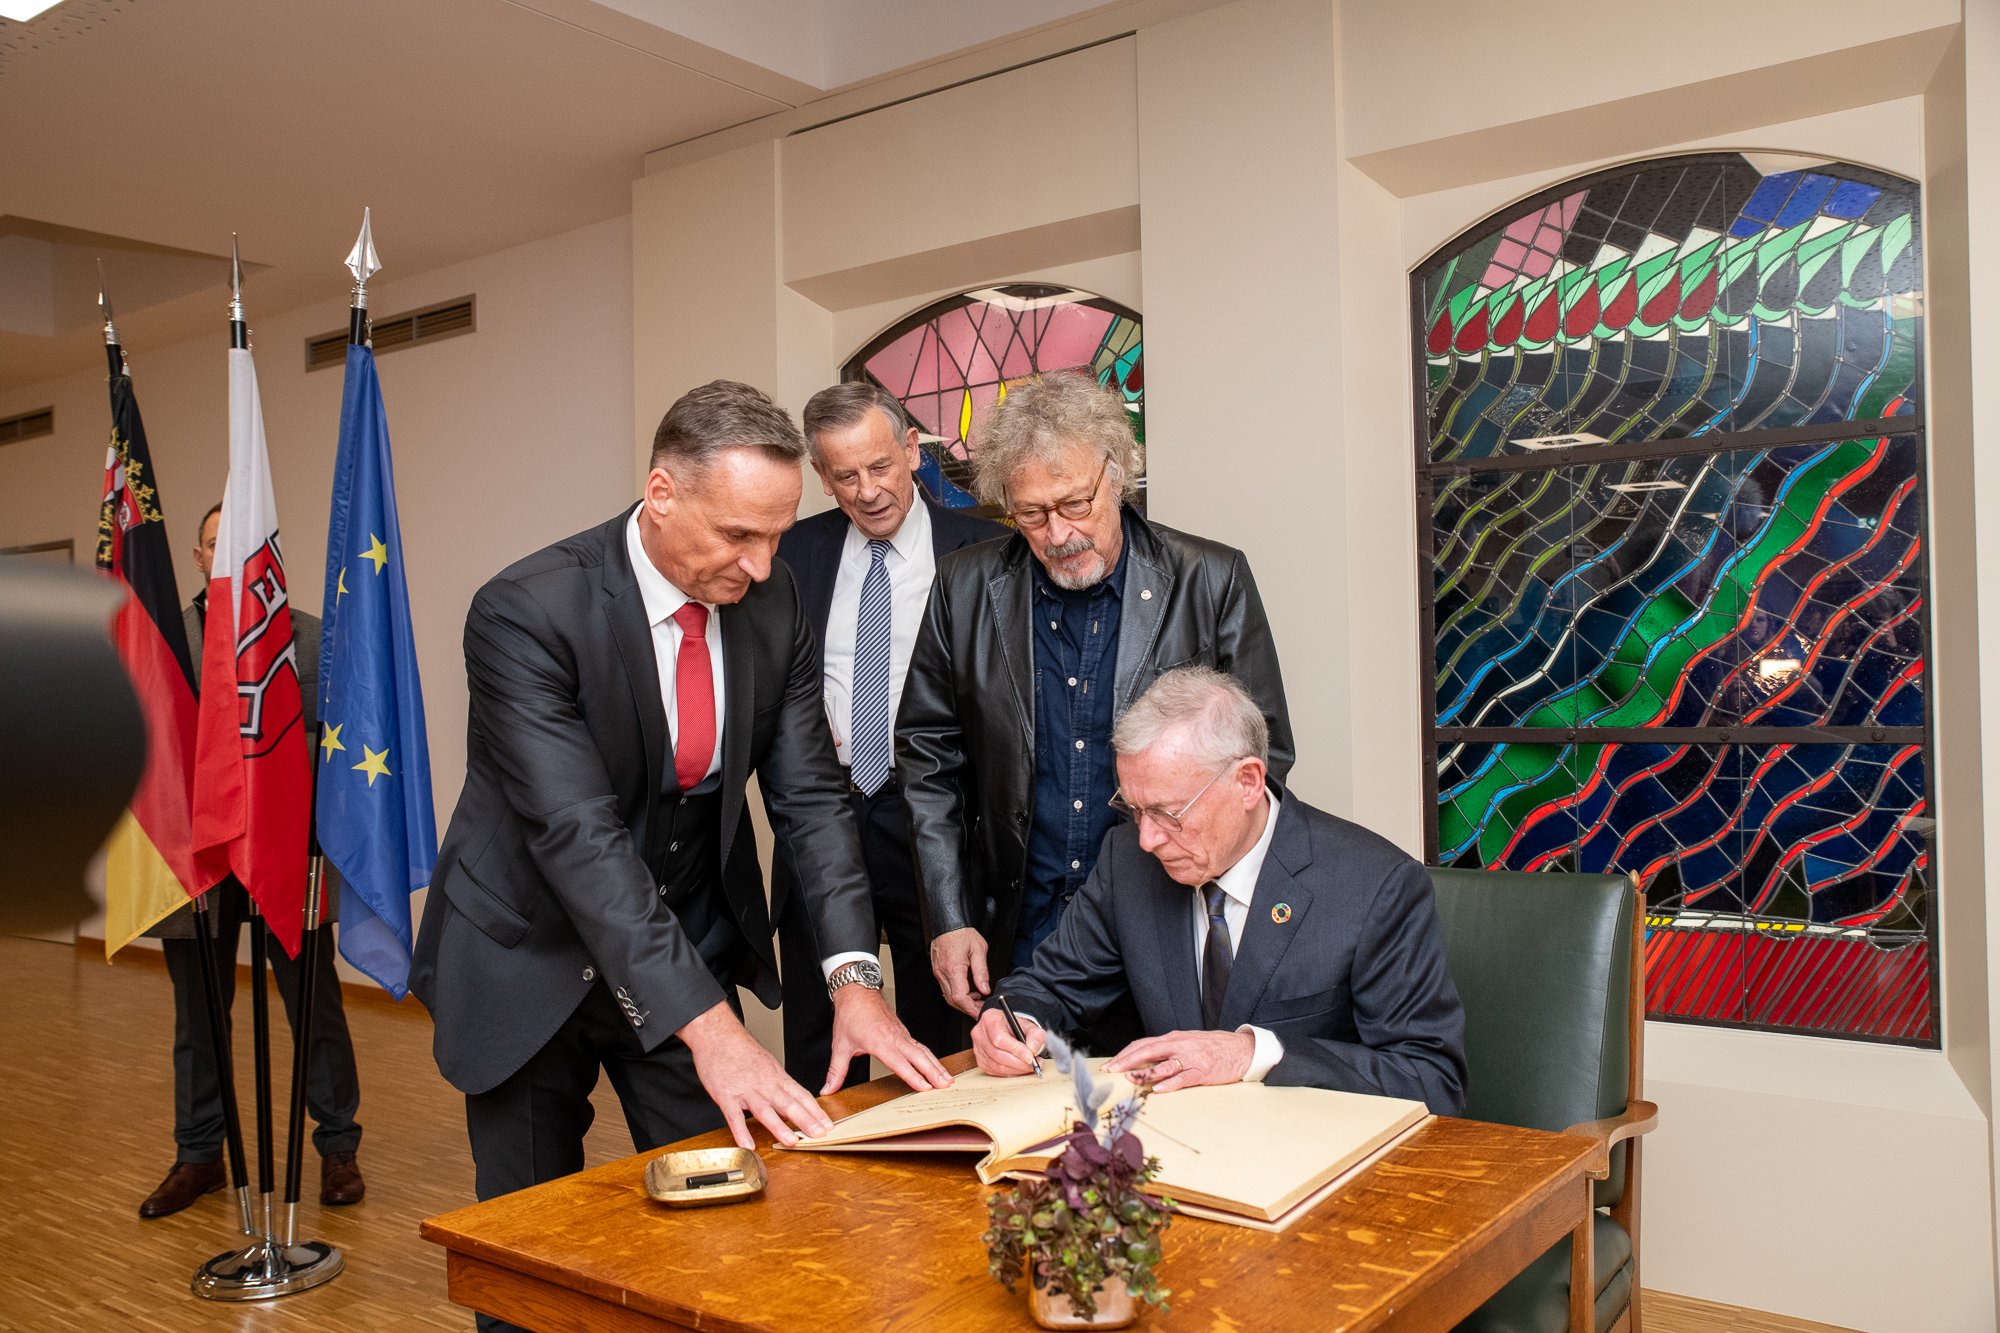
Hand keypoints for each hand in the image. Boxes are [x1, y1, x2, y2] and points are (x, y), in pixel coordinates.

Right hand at [677, 1001, 831, 1149]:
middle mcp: (765, 1083)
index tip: (828, 1125)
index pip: (801, 1095)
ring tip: (792, 1142)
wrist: (717, 1034)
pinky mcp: (725, 1095)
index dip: (816, 1111)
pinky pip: (734, 1116)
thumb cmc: (741, 1049)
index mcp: (777, 1076)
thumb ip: (779, 1085)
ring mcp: (745, 1090)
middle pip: (789, 1103)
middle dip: (806, 1120)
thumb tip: (792, 1103)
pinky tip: (748, 1145)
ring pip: (765, 1110)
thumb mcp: (767, 1063)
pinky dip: (741, 1131)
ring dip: (780, 1127)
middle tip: (820, 1134)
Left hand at [825, 984, 953, 1094]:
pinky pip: (920, 1046)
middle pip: (919, 1056)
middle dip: (933, 1072)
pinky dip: (931, 1057)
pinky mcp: (903, 1032)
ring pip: (923, 1051)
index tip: (925, 1087)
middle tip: (946, 1086)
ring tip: (948, 1079)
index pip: (899, 1063)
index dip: (913, 1076)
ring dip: (936, 1065)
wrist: (857, 991)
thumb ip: (836, 1070)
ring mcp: (901, 1034)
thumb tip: (828, 1089)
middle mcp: (894, 1037)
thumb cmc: (850, 1015)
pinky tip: (936, 1066)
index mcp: (879, 1042)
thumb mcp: (840, 1045)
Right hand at [929, 927, 990, 1017]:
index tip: (980, 1012)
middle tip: (981, 1008)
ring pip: (949, 996)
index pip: (960, 997)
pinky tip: (968, 991)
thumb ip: (981, 971)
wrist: (947, 923)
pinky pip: (946, 988)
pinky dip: (957, 994)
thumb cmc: (961, 933)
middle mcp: (943, 973)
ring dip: (963, 1002)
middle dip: (968, 1008)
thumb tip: (985, 989)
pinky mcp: (938, 971)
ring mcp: (938, 973)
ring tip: (977, 1000)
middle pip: (953, 1001)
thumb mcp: (978, 949)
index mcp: (953, 969)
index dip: (971, 1008)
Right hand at [971, 1008, 1044, 1076]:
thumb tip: (1033, 1049)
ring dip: (1016, 1069)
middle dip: (1018, 1062)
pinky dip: (1010, 1072)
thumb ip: (1035, 1035)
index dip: (1015, 1049)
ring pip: (996, 1065)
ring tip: (1030, 1067)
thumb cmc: (1015, 1027)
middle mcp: (980, 1033)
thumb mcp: (1029, 1025)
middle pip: (997, 1054)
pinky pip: (995, 1071)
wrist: (1005, 1029)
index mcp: (990, 1019)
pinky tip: (1020, 1069)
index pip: (999, 1038)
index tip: (1030, 1057)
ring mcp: (978, 1049)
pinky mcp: (980, 1061)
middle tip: (1034, 1064)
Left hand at [1104, 1029, 1253, 1090]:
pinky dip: (1170, 1084)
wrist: (1241, 1049)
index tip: (1110, 1064)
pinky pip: (1183, 1078)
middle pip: (1147, 1050)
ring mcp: (1191, 1058)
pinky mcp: (1202, 1071)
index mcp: (1173, 1038)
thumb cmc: (1212, 1047)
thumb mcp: (1187, 1043)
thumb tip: (1143, 1060)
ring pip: (1163, 1065)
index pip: (1143, 1044)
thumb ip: (1167, 1050)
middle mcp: (1179, 1045)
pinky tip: (1158, 1089)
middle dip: (1127, 1061)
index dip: (1125, 1054)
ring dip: (1144, 1072)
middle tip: (1111, 1070)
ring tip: (1129, 1079)